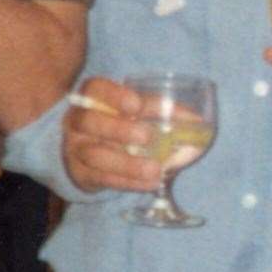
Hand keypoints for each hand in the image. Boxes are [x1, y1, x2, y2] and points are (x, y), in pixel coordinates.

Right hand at [61, 77, 160, 193]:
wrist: (84, 151)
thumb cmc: (117, 123)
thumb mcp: (131, 111)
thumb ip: (157, 110)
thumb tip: (196, 121)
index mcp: (91, 99)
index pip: (94, 89)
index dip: (113, 95)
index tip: (136, 105)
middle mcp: (77, 122)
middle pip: (88, 121)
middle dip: (118, 129)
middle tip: (147, 137)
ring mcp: (75, 149)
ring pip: (95, 155)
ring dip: (127, 163)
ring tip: (155, 169)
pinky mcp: (81, 175)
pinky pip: (103, 179)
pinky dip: (129, 182)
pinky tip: (151, 183)